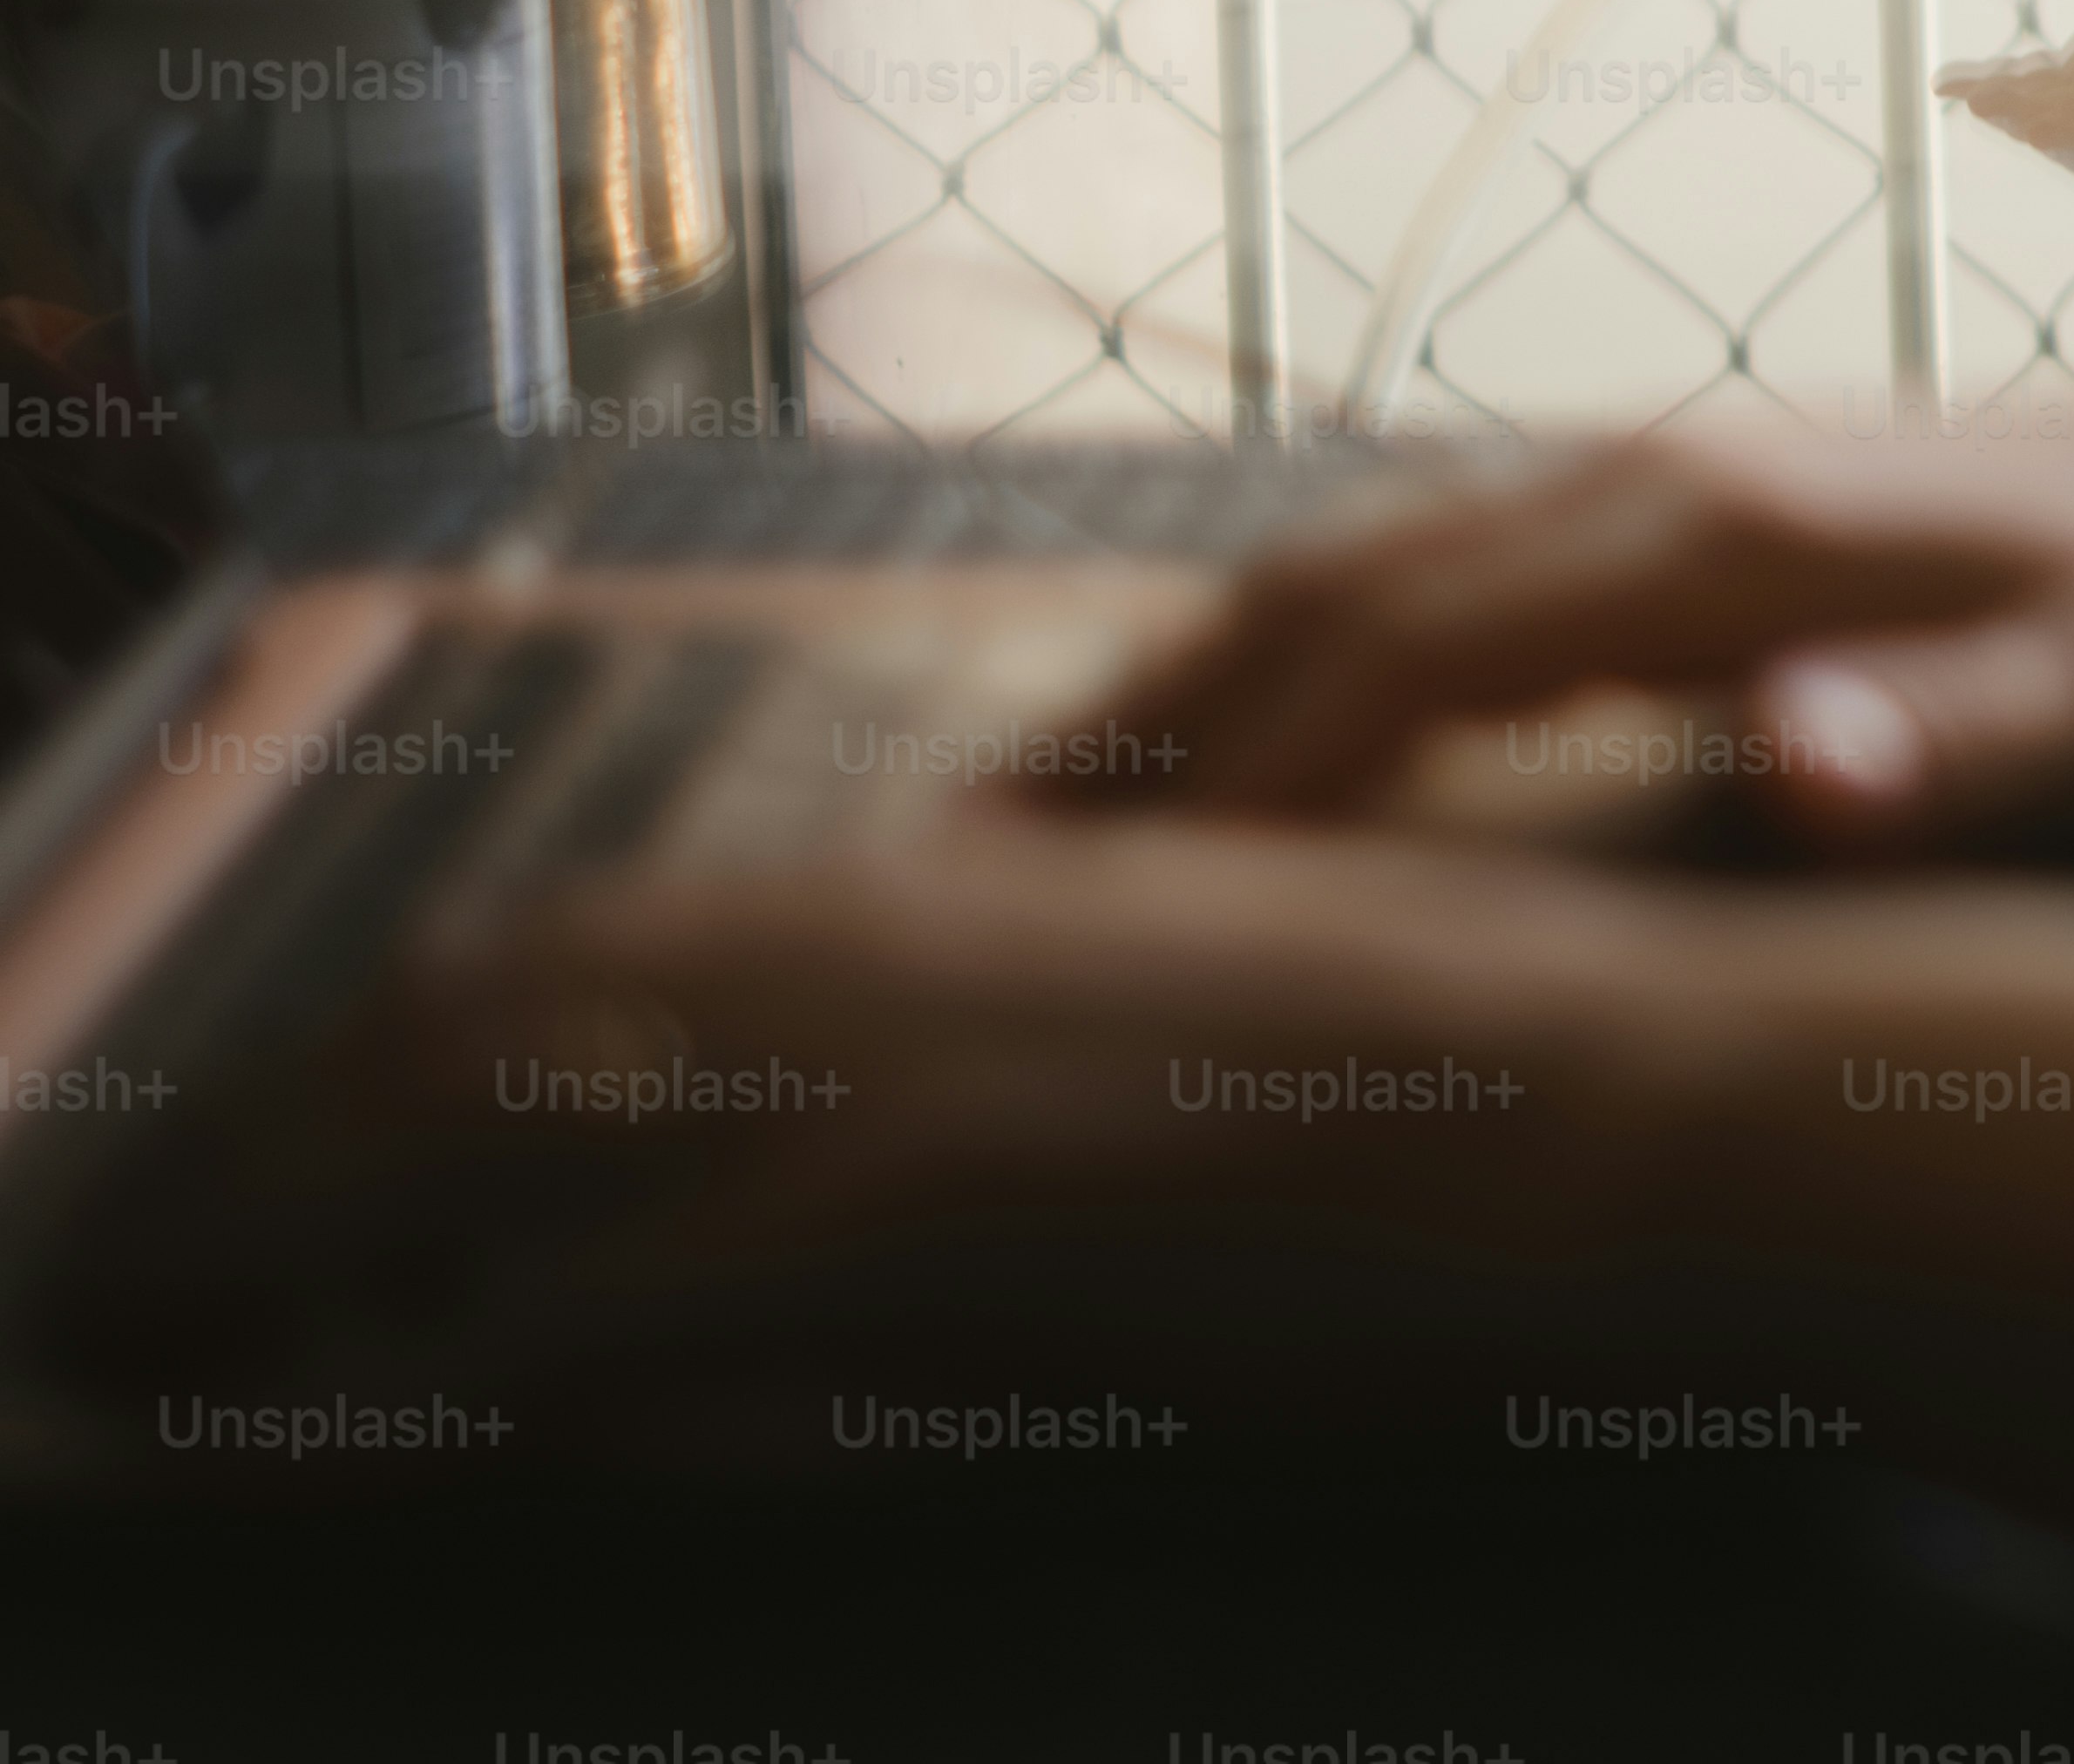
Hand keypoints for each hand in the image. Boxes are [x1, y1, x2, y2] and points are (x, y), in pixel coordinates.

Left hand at [53, 819, 1700, 1441]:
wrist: (1665, 1098)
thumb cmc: (1499, 1067)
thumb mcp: (1237, 1004)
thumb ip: (1039, 1037)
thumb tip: (869, 1138)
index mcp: (972, 891)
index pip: (583, 955)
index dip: (380, 1062)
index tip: (249, 1159)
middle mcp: (904, 942)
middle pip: (483, 1017)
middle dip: (265, 1153)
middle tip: (116, 1282)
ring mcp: (917, 1069)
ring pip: (499, 1126)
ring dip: (296, 1242)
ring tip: (149, 1350)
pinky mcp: (945, 1208)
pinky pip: (639, 1304)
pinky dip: (482, 1368)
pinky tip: (386, 1434)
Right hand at [1078, 393, 2073, 859]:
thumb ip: (1970, 746)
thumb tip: (1794, 765)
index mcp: (1720, 534)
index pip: (1415, 663)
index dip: (1255, 795)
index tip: (1098, 939)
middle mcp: (1645, 477)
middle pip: (1321, 599)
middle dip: (1130, 745)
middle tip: (928, 909)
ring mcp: (1641, 477)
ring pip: (1342, 572)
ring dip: (1169, 698)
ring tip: (990, 851)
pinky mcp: (1657, 510)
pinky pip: (1409, 575)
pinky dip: (1270, 665)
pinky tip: (1201, 769)